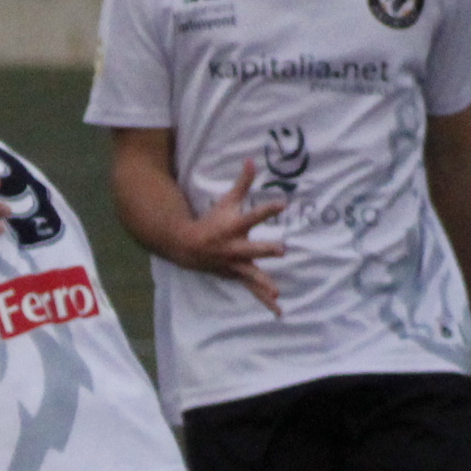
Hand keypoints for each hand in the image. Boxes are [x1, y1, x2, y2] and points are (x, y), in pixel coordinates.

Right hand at [158, 158, 286, 311]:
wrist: (188, 248)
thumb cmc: (211, 221)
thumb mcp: (225, 201)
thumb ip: (242, 183)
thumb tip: (252, 159)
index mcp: (234, 227)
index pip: (253, 216)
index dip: (267, 209)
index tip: (282, 203)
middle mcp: (235, 247)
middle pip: (253, 248)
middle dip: (265, 250)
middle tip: (281, 250)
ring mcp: (236, 264)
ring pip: (252, 274)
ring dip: (263, 283)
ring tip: (276, 292)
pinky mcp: (237, 275)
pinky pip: (253, 290)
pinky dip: (265, 301)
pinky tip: (279, 310)